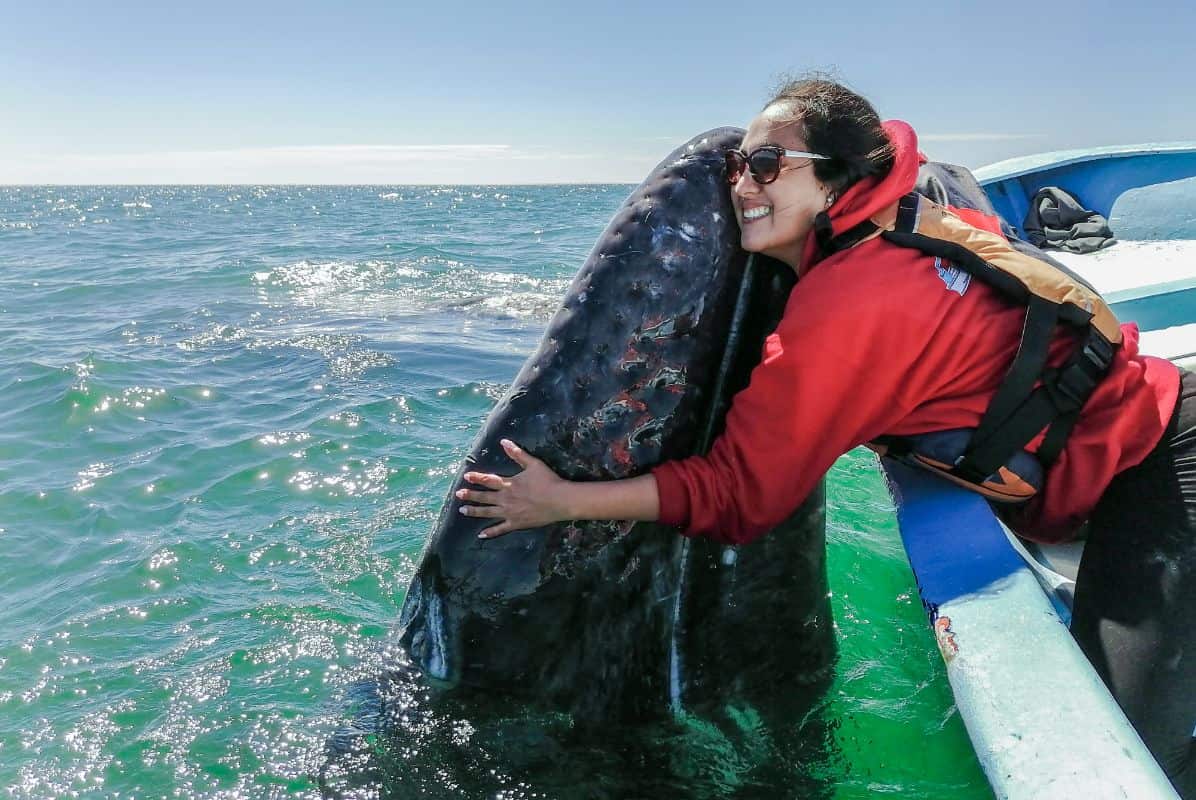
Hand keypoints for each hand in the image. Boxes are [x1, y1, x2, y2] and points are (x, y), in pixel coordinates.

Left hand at [456, 439, 572, 538]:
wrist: (559, 500)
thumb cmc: (548, 480)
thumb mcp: (533, 464)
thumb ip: (517, 453)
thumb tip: (503, 441)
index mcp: (509, 484)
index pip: (488, 480)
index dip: (477, 478)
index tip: (466, 476)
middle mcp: (506, 499)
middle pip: (484, 497)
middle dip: (470, 495)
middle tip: (458, 494)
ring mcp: (509, 513)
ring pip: (488, 512)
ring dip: (474, 511)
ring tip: (462, 510)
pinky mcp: (516, 524)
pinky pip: (500, 529)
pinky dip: (490, 532)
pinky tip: (480, 535)